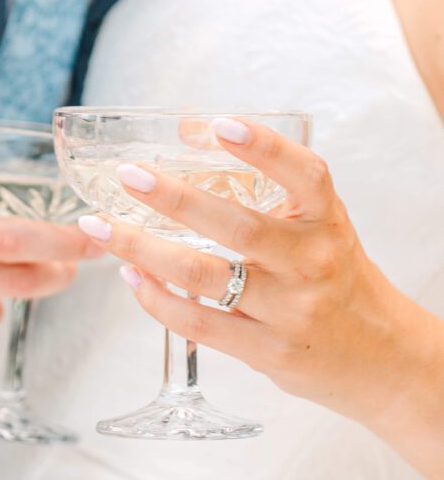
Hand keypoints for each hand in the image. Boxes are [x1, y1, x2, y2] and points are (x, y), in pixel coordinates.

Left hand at [77, 120, 443, 432]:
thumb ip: (267, 186)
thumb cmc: (336, 278)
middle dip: (175, 199)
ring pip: (204, 277)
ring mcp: (288, 311)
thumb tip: (188, 132)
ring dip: (144, 250)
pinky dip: (157, 299)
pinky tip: (131, 276)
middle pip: (238, 227)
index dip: (264, 147)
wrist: (377, 356)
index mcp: (327, 223)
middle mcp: (311, 264)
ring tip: (103, 228)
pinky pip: (199, 323)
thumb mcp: (318, 226)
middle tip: (129, 176)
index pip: (305, 175)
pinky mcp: (265, 351)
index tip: (220, 124)